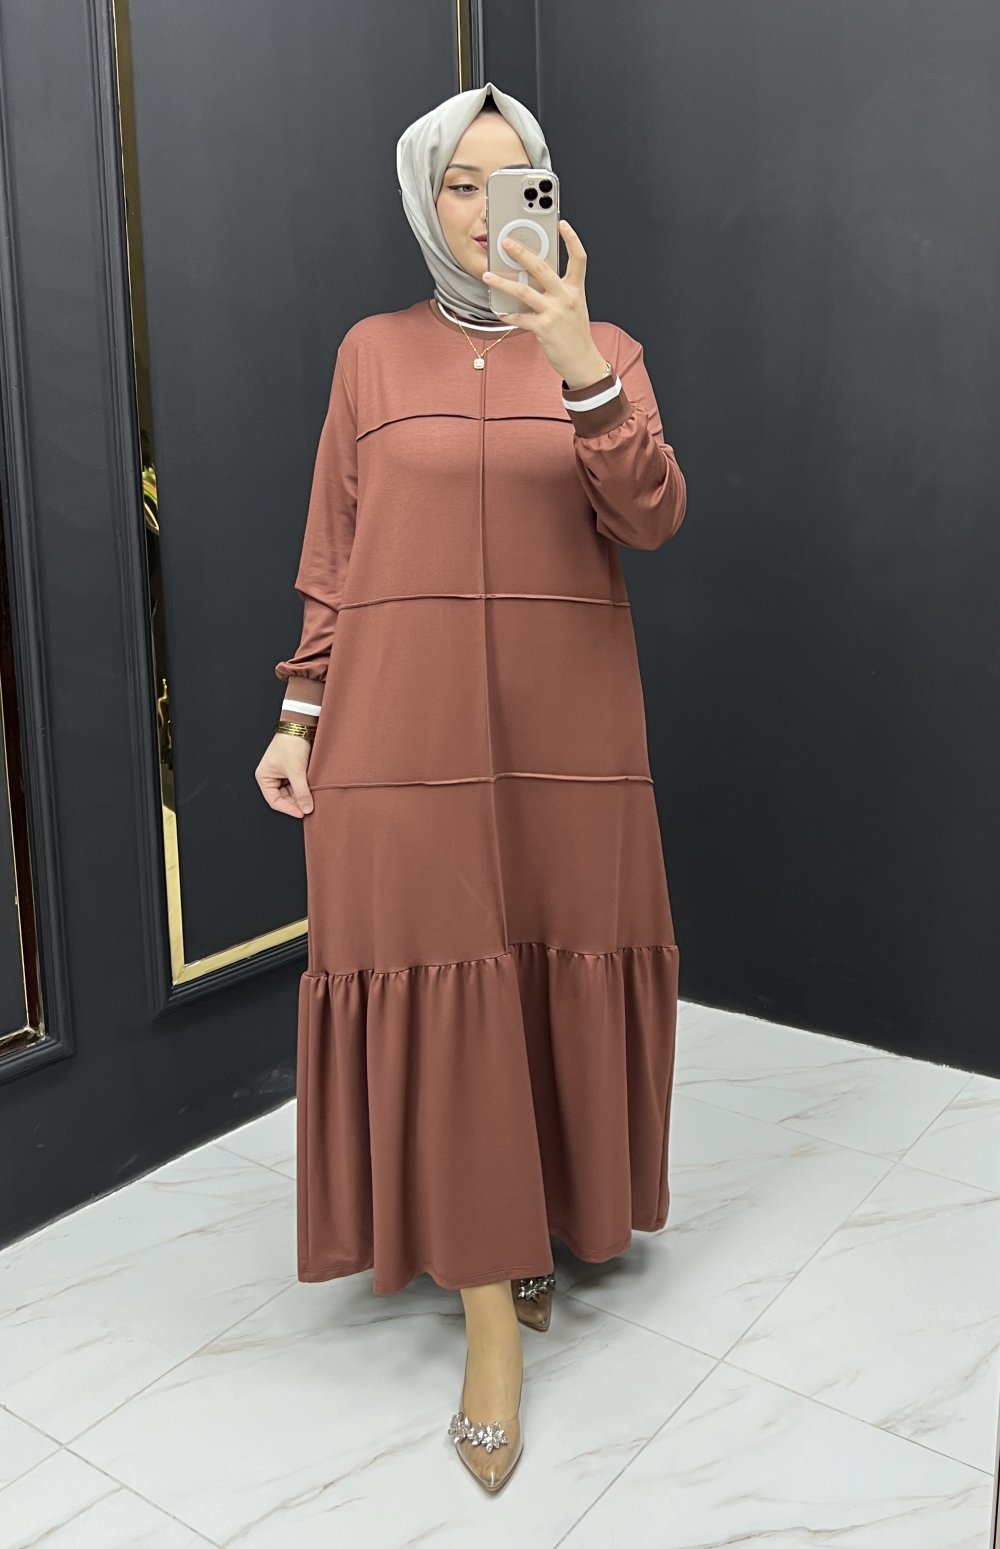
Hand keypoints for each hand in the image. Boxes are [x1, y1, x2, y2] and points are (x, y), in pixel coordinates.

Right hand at [255, 732, 314, 817]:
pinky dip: (304, 788)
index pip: (275, 801)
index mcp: (264, 777)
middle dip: (296, 802)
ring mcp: (282, 773)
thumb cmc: (290, 744)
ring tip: (312, 797)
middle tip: (310, 807)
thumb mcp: (296, 771)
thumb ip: (301, 792)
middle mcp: (271, 776)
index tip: (302, 813)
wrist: (300, 726)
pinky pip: (297, 784)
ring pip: (292, 791)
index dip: (288, 808)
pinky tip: (312, 790)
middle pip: (284, 797)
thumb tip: (307, 808)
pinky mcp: (292, 770)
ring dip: (301, 795)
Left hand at [482, 219, 608, 387]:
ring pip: (524, 290)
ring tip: (487, 276)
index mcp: (575, 289)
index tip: (562, 223)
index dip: (572, 239)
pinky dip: (508, 314)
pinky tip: (499, 311)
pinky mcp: (543, 328)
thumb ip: (558, 290)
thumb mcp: (574, 306)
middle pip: (542, 268)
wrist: (582, 361)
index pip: (578, 258)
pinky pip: (520, 317)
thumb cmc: (575, 334)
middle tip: (506, 242)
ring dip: (502, 282)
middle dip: (522, 252)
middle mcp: (566, 297)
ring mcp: (554, 312)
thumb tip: (533, 278)